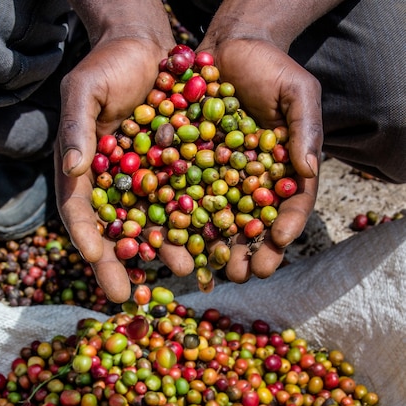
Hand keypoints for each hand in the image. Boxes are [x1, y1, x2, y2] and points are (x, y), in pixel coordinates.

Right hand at [55, 35, 193, 302]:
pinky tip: (210, 242)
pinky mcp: (178, 175)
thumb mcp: (85, 90)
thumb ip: (76, 128)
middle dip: (122, 263)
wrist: (148, 51)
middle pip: (117, 230)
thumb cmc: (108, 68)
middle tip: (127, 296)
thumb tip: (73, 168)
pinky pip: (186, 203)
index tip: (95, 259)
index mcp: (86, 173)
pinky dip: (196, 224)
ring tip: (180, 273)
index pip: (80, 211)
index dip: (86, 236)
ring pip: (155, 224)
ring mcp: (147, 184)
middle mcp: (116, 186)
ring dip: (165, 251)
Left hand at [198, 37, 322, 281]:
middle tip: (248, 273)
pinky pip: (189, 201)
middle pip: (257, 223)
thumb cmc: (270, 68)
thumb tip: (308, 169)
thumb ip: (305, 129)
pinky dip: (186, 224)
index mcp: (285, 170)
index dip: (288, 224)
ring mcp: (223, 180)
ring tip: (217, 270)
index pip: (292, 203)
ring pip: (223, 222)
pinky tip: (181, 244)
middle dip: (253, 251)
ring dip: (221, 249)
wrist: (226, 49)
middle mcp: (254, 183)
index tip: (280, 241)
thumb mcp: (297, 92)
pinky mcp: (192, 173)